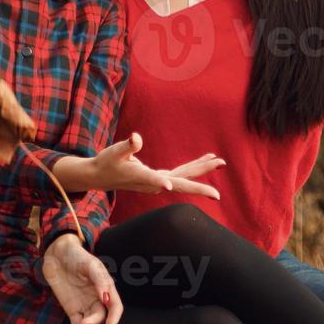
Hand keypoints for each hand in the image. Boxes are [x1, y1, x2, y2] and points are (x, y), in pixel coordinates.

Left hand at [42, 234, 123, 323]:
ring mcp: (84, 304)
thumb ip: (99, 280)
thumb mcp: (91, 265)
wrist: (58, 255)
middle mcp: (97, 298)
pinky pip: (76, 323)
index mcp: (106, 287)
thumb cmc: (78, 257)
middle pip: (101, 316)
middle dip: (94, 323)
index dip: (115, 317)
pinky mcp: (72, 309)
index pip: (115, 306)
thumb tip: (106, 299)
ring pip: (90, 323)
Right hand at [64, 133, 225, 197]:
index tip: (167, 185)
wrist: (100, 176)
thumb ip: (127, 146)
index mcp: (142, 177)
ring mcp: (159, 182)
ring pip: (185, 176)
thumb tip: (136, 138)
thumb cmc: (106, 162)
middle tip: (222, 164)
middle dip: (201, 173)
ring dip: (202, 168)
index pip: (153, 180)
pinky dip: (194, 166)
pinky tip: (206, 159)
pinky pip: (181, 173)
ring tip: (220, 161)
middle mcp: (154, 183)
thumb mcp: (114, 152)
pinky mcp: (159, 179)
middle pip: (182, 179)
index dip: (160, 182)